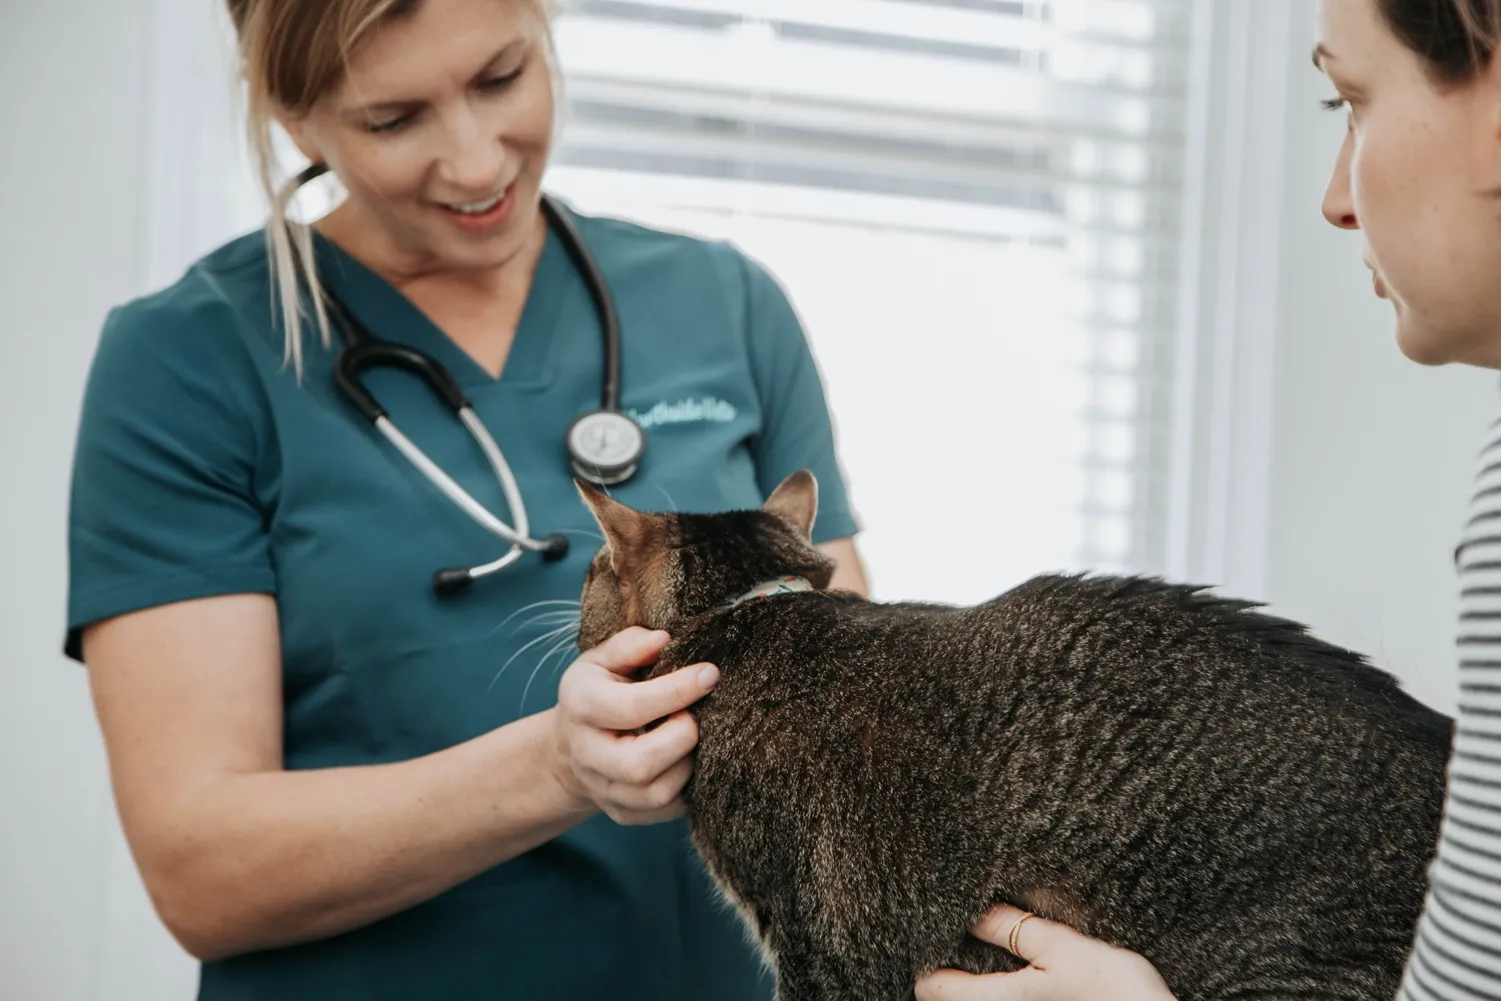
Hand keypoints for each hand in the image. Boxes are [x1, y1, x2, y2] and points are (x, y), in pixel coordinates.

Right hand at [549, 627, 719, 825]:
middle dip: (682, 737)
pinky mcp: (624, 814)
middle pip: (639, 764)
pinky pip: (666, 811)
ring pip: (656, 794)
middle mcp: (588, 754)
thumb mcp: (602, 659)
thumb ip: (630, 645)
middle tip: (696, 715)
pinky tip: (686, 759)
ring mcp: (605, 790)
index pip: (631, 707)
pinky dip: (686, 786)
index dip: (677, 690)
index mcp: (581, 706)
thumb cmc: (598, 692)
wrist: (571, 746)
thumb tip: (664, 640)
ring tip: (690, 737)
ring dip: (687, 763)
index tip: (709, 674)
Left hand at [916, 905, 1175, 1000]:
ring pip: (978, 999)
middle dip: (953, 963)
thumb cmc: (1114, 993)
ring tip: (994, 942)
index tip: (936, 928)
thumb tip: (971, 912)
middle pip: (949, 997)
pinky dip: (1002, 985)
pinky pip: (1004, 1000)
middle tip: (969, 928)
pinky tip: (1021, 968)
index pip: (929, 987)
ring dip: (979, 975)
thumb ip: (1012, 929)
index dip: (928, 955)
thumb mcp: (1061, 947)